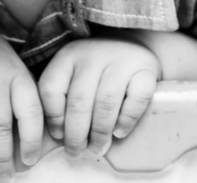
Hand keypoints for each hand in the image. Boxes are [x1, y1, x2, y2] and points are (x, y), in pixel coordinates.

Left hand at [37, 38, 159, 157]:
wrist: (132, 44)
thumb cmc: (97, 69)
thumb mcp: (74, 73)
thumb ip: (63, 97)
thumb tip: (58, 136)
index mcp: (68, 55)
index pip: (51, 88)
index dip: (53, 117)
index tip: (59, 136)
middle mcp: (92, 54)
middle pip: (79, 101)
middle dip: (76, 134)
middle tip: (77, 152)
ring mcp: (120, 59)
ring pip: (106, 103)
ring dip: (100, 133)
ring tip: (98, 149)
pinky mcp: (145, 68)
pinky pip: (136, 99)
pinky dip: (127, 120)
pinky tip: (119, 132)